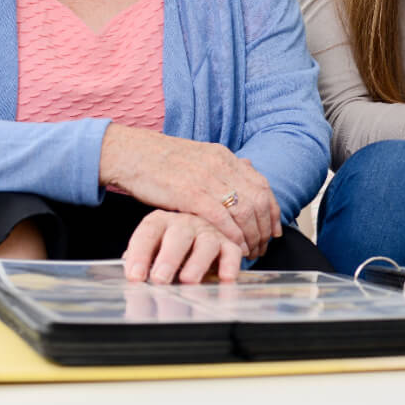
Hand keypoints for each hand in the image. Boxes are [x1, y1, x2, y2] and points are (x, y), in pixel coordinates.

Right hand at [100, 124, 281, 257]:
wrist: (130, 153)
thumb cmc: (160, 160)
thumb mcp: (199, 156)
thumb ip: (222, 166)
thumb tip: (247, 169)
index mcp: (224, 156)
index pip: (262, 185)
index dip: (272, 211)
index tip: (274, 229)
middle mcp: (221, 165)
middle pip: (258, 200)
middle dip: (265, 228)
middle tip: (263, 247)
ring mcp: (207, 179)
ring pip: (244, 210)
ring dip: (251, 236)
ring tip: (251, 252)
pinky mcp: (190, 193)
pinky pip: (221, 218)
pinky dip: (232, 235)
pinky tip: (235, 248)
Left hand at [122, 209, 243, 284]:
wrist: (195, 241)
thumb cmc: (166, 251)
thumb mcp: (150, 253)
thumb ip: (141, 262)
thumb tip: (134, 278)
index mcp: (160, 222)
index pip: (148, 233)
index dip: (140, 254)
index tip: (135, 277)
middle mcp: (185, 223)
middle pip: (178, 235)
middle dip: (169, 258)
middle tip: (160, 279)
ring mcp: (208, 231)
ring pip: (206, 242)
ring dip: (197, 262)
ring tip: (188, 281)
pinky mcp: (228, 243)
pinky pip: (231, 252)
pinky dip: (229, 265)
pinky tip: (225, 278)